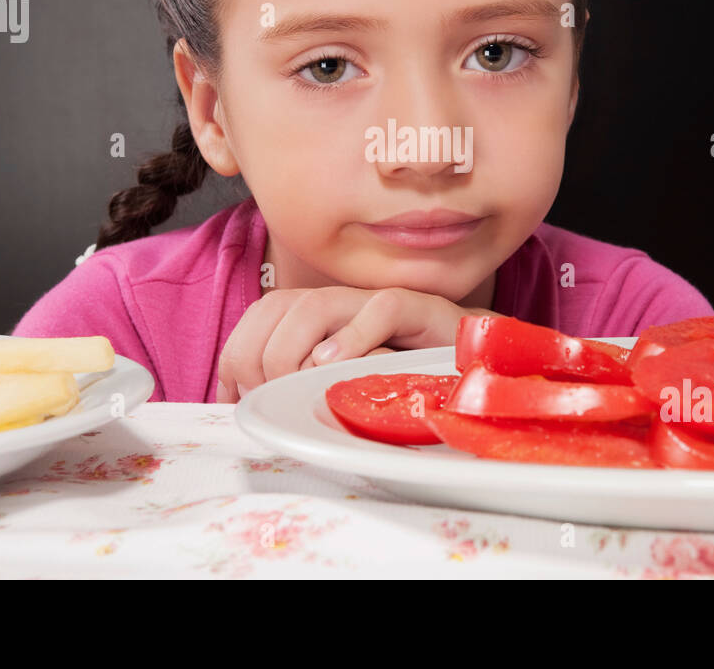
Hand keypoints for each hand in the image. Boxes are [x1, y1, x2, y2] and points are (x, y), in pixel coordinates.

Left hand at [215, 286, 496, 402]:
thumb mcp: (349, 387)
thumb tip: (254, 410)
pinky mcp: (421, 310)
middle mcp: (346, 302)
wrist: (482, 366)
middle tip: (269, 397)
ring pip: (316, 304)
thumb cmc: (412, 379)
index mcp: (322, 316)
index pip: (261, 315)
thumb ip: (307, 388)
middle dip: (258, 355)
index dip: (237, 352)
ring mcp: (380, 303)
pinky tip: (334, 364)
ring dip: (291, 348)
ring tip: (294, 384)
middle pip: (278, 306)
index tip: (232, 397)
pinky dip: (353, 335)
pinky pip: (382, 309)